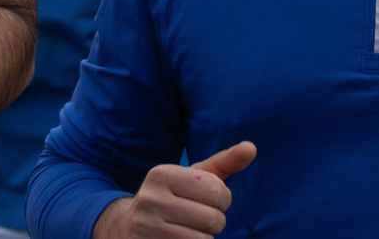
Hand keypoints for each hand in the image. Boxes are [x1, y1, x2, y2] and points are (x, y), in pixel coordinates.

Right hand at [95, 143, 256, 238]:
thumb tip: (251, 147)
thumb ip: (223, 163)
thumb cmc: (171, 198)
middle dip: (214, 222)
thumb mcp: (192, 177)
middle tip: (196, 218)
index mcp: (162, 174)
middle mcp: (151, 199)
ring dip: (204, 238)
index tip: (204, 199)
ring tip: (187, 230)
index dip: (221, 200)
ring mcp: (147, 228)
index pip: (218, 192)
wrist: (127, 226)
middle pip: (214, 219)